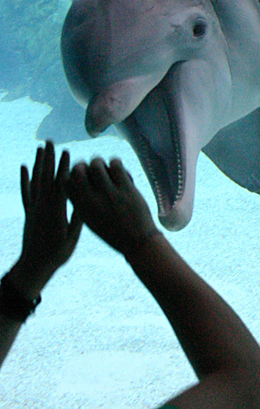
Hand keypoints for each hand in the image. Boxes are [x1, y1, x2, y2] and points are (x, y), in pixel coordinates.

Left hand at [15, 141, 82, 292]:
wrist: (34, 266)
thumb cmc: (57, 254)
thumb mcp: (72, 237)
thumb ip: (77, 218)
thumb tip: (85, 199)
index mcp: (56, 212)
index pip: (60, 185)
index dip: (63, 168)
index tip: (67, 152)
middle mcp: (42, 207)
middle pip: (46, 177)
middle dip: (49, 159)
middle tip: (50, 142)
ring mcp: (33, 208)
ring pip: (35, 181)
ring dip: (38, 164)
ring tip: (40, 148)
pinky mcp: (28, 212)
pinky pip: (25, 193)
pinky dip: (24, 179)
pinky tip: (25, 167)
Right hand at [68, 157, 160, 258]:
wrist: (138, 243)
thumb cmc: (114, 232)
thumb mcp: (92, 221)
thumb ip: (82, 205)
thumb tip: (76, 184)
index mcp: (82, 209)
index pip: (65, 183)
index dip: (71, 176)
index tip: (80, 177)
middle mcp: (92, 201)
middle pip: (77, 170)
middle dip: (83, 165)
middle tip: (92, 169)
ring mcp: (109, 194)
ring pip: (96, 164)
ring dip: (100, 162)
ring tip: (106, 168)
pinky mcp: (126, 189)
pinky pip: (116, 165)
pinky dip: (115, 162)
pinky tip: (118, 169)